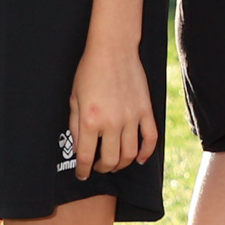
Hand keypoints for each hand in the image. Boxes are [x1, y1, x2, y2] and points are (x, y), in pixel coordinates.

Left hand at [67, 40, 157, 177]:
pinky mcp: (145, 111)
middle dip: (103, 168)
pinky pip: (150, 139)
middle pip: (110, 160)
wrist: (113, 49)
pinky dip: (147, 153)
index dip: (83, 171)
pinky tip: (140, 159)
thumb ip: (75, 125)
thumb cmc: (89, 71)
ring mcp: (131, 118)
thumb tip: (79, 147)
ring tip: (115, 163)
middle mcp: (111, 123)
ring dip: (122, 164)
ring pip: (130, 154)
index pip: (86, 156)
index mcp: (90, 120)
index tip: (82, 174)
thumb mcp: (74, 98)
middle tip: (98, 167)